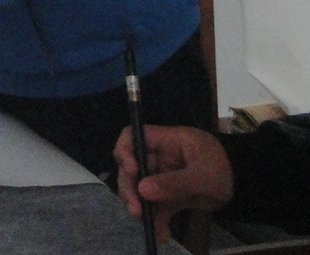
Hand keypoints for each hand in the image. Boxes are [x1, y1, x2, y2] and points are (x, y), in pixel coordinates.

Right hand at [114, 125, 232, 241]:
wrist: (244, 189)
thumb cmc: (225, 171)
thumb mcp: (205, 176)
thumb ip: (176, 182)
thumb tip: (143, 189)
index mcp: (167, 141)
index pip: (132, 136)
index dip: (125, 151)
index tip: (131, 172)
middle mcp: (158, 156)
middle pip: (130, 166)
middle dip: (129, 187)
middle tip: (135, 209)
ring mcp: (161, 175)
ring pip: (138, 187)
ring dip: (139, 205)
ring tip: (147, 222)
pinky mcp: (167, 193)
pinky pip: (154, 204)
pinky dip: (156, 219)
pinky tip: (162, 234)